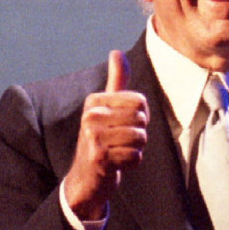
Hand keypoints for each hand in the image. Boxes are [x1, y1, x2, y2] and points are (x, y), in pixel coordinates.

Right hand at [63, 50, 149, 219]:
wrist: (86, 177)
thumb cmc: (103, 139)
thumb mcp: (107, 107)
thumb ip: (116, 81)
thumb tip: (116, 52)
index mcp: (94, 101)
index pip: (140, 101)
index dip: (141, 116)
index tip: (124, 124)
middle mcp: (90, 116)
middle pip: (142, 119)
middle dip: (139, 134)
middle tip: (122, 141)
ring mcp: (93, 137)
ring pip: (141, 138)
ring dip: (136, 149)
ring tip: (119, 151)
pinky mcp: (99, 158)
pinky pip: (136, 157)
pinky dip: (132, 164)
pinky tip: (117, 164)